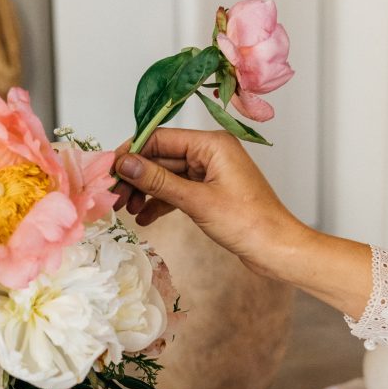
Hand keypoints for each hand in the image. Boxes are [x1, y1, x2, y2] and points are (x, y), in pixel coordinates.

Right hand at [113, 128, 306, 279]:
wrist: (277, 249)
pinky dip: (160, 203)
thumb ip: (158, 181)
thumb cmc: (248, 223)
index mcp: (212, 144)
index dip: (132, 153)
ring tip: (127, 210)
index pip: (160, 138)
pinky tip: (144, 218)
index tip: (109, 172)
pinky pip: (177, 191)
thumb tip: (125, 163)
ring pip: (166, 176)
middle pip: (161, 157)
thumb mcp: (197, 201)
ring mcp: (210, 173)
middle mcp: (210, 153)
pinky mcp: (210, 192)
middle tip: (115, 197)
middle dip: (136, 177)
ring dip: (145, 192)